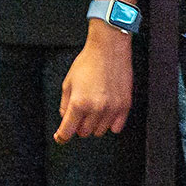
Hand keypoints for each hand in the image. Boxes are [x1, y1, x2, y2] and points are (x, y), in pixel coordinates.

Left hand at [56, 24, 134, 140]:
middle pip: (84, 133)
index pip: (67, 131)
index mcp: (79, 103)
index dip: (61, 136)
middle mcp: (96, 109)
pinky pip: (116, 127)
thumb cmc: (88, 62)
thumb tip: (65, 118)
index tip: (60, 137)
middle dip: (79, 126)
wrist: (109, 48)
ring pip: (100, 131)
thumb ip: (64, 104)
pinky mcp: (124, 106)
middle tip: (80, 113)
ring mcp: (112, 109)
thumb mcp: (68, 82)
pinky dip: (110, 123)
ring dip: (94, 124)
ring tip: (94, 108)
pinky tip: (106, 112)